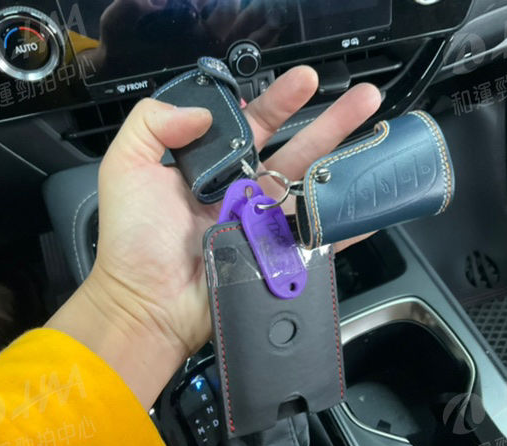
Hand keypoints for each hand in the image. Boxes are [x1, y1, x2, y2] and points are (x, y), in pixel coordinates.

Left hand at [48, 67, 380, 407]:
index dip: (279, 100)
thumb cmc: (133, 239)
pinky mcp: (278, 254)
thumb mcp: (127, 167)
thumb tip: (203, 110)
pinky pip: (319, 236)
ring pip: (313, 185)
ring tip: (379, 137)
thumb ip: (153, 123)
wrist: (147, 303)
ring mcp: (265, 223)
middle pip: (296, 148)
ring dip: (347, 161)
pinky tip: (373, 203)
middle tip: (364, 98)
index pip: (253, 123)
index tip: (304, 80)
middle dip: (331, 121)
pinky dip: (348, 223)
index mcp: (213, 166)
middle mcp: (244, 190)